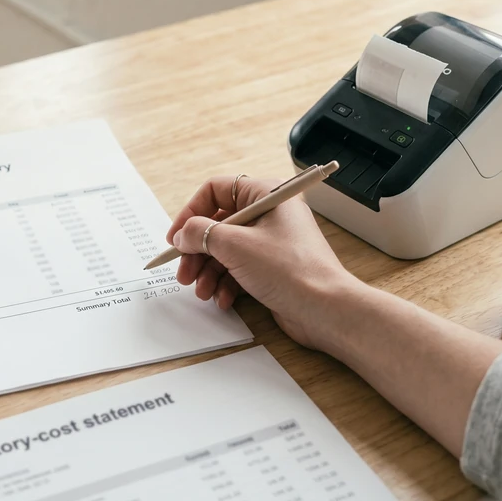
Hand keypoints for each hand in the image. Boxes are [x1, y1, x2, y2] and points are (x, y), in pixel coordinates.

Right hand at [164, 174, 365, 351]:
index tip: (175, 237)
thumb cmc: (290, 270)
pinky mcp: (273, 267)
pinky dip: (226, 284)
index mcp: (266, 194)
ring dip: (209, 272)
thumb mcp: (235, 246)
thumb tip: (182, 233)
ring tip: (202, 292)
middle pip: (218, 224)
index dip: (190, 213)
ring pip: (226, 250)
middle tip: (184, 273)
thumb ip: (201, 233)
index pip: (216, 190)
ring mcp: (272, 242)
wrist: (326, 309)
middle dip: (197, 251)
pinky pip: (239, 269)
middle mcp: (270, 214)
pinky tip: (223, 300)